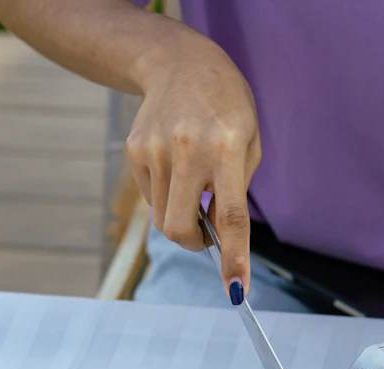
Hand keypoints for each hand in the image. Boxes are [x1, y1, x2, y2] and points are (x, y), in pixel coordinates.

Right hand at [127, 39, 261, 297]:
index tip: (236, 289)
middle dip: (193, 243)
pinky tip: (174, 164)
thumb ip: (236, 189)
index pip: (231, 216)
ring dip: (180, 215)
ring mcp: (155, 150)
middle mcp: (187, 150)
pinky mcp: (135, 151)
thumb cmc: (225, 107)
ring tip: (192, 182)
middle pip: (181, 228)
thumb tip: (217, 236)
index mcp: (225, 148)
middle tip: (205, 235)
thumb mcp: (248, 142)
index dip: (233, 257)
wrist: (180, 64)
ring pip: (163, 217)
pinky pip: (150, 197)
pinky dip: (165, 195)